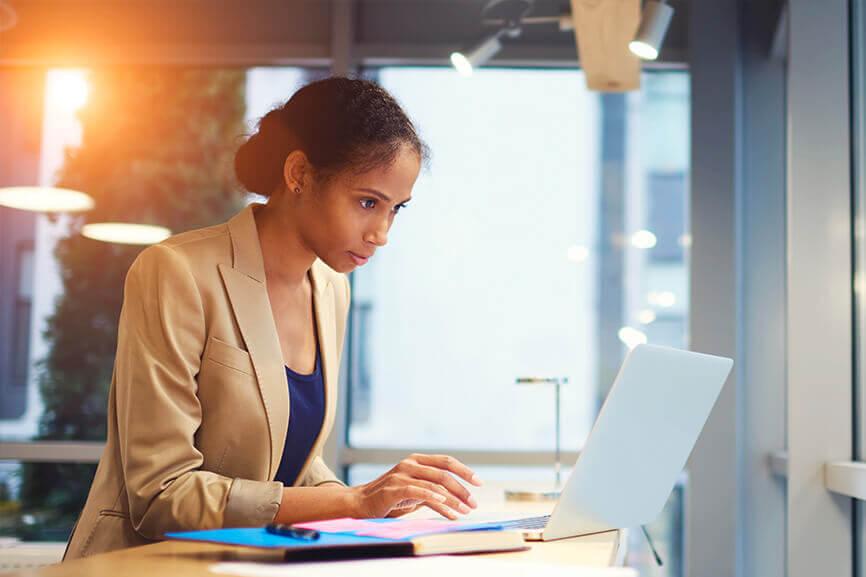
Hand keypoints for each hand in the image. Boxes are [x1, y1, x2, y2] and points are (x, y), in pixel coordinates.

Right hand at [350, 453, 482, 519]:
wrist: (361, 504)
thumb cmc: (391, 498)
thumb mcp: (416, 490)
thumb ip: (434, 489)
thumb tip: (460, 501)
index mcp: (417, 460)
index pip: (446, 461)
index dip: (464, 471)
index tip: (479, 483)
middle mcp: (410, 464)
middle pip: (444, 473)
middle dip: (462, 489)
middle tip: (474, 503)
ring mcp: (401, 475)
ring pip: (435, 484)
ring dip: (453, 500)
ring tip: (464, 511)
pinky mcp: (394, 489)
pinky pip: (420, 493)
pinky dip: (436, 501)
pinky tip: (448, 511)